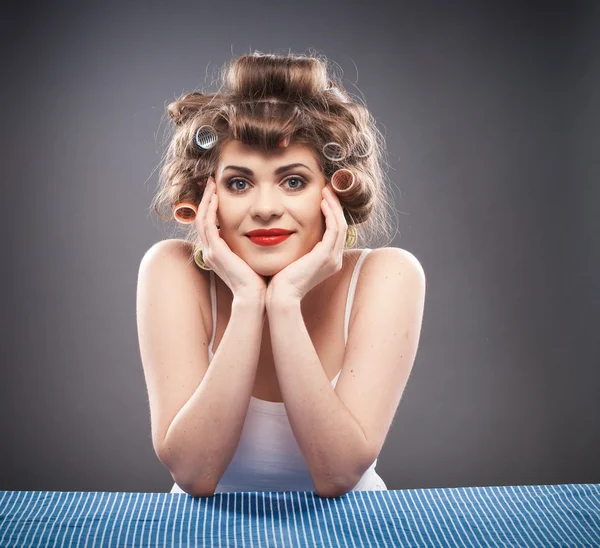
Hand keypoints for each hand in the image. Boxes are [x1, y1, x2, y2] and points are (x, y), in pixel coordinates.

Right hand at [195, 176, 266, 302]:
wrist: (254, 297)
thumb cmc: (258, 280)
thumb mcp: (251, 258)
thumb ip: (250, 246)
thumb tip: (263, 234)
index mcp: (217, 253)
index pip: (209, 224)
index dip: (211, 207)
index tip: (218, 191)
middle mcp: (210, 251)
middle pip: (201, 218)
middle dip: (206, 199)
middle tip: (211, 181)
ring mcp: (210, 251)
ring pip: (201, 218)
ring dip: (206, 199)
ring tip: (212, 183)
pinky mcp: (215, 251)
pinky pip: (208, 224)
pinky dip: (210, 209)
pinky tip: (217, 197)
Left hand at [265, 184, 346, 307]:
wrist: (281, 295)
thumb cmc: (280, 279)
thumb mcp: (293, 259)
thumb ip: (297, 247)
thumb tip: (288, 232)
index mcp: (328, 261)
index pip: (335, 232)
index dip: (331, 213)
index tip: (322, 197)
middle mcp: (334, 259)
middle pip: (341, 225)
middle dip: (335, 205)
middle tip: (328, 188)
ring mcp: (332, 258)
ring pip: (340, 224)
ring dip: (334, 205)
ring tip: (326, 190)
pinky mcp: (326, 255)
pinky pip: (334, 228)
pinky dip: (330, 213)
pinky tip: (322, 202)